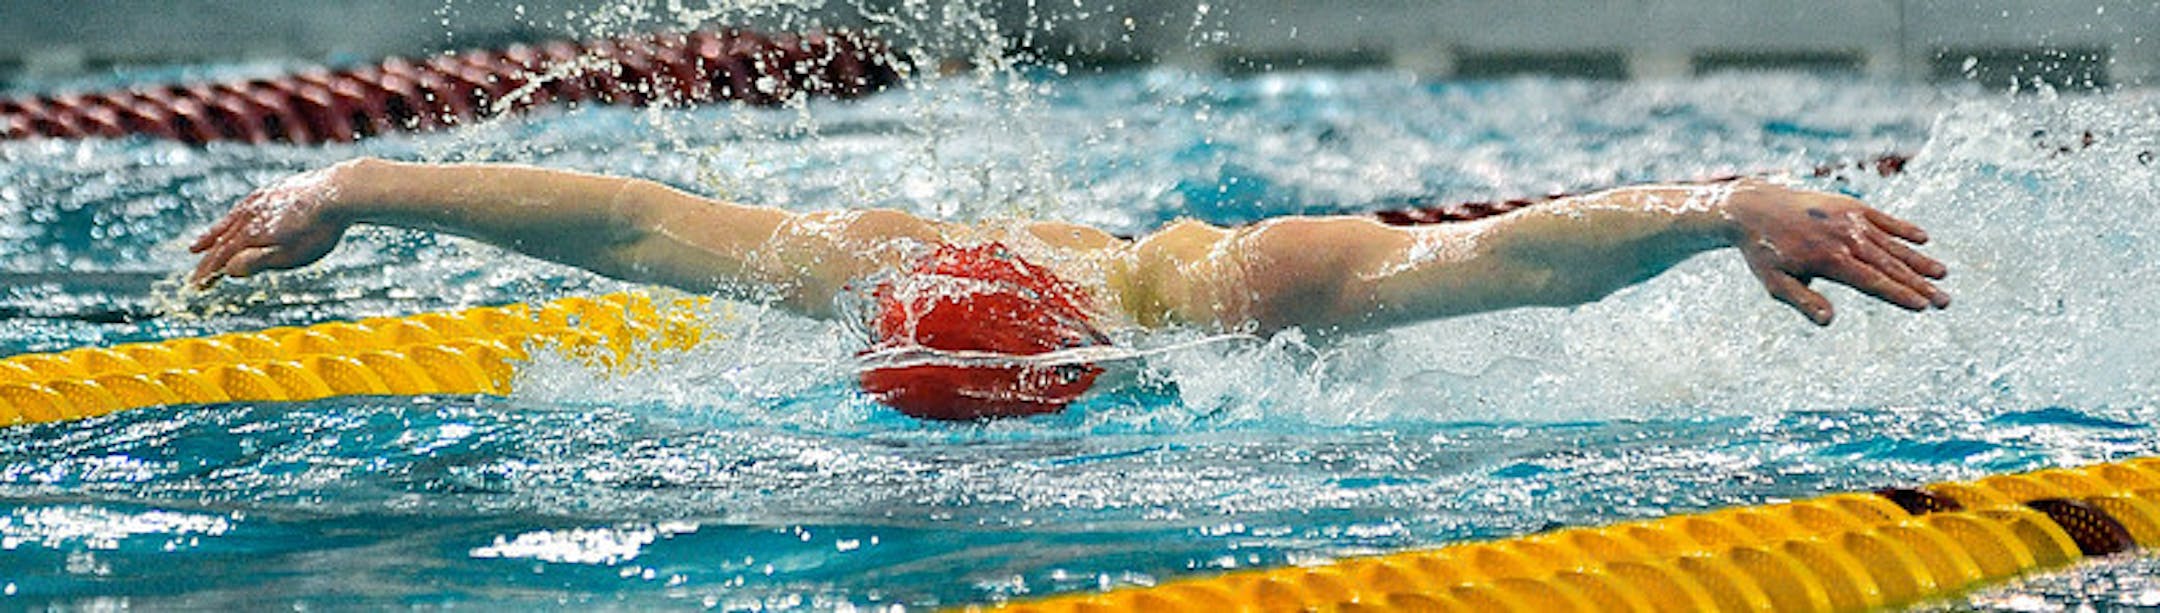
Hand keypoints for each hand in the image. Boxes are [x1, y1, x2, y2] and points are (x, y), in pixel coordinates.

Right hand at [187, 162, 357, 287]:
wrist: (340, 191)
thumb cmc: (318, 230)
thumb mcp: (289, 255)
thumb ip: (257, 262)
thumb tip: (226, 269)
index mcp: (250, 234)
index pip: (222, 257)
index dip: (208, 273)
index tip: (196, 286)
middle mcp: (248, 215)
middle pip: (221, 241)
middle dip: (207, 259)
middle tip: (194, 275)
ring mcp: (260, 200)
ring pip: (229, 221)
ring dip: (212, 236)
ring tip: (198, 246)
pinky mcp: (273, 191)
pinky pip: (243, 208)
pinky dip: (231, 218)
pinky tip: (235, 219)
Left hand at [1723, 182, 1948, 324]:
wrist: (1753, 208)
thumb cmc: (1764, 253)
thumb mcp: (1776, 283)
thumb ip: (1804, 301)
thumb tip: (1830, 321)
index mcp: (1829, 260)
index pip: (1872, 281)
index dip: (1898, 294)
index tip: (1923, 306)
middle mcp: (1844, 238)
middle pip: (1889, 265)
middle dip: (1919, 284)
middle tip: (1945, 301)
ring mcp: (1849, 219)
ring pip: (1891, 244)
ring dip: (1918, 260)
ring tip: (1943, 274)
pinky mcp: (1849, 206)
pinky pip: (1882, 218)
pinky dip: (1902, 228)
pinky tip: (1923, 239)